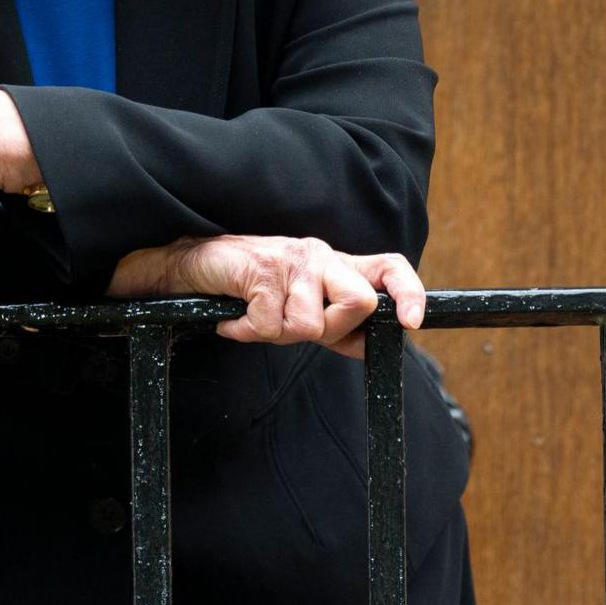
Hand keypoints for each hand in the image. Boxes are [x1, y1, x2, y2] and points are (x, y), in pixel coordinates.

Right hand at [107, 235, 424, 358]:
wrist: (195, 266)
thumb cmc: (251, 288)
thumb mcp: (299, 307)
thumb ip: (335, 326)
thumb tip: (368, 349)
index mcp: (337, 266)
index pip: (390, 267)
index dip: (409, 293)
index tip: (409, 323)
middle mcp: (321, 256)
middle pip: (358, 302)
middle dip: (328, 330)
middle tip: (292, 326)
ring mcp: (294, 260)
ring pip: (310, 324)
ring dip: (276, 334)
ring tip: (256, 319)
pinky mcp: (264, 268)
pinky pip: (271, 323)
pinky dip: (247, 331)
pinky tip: (235, 318)